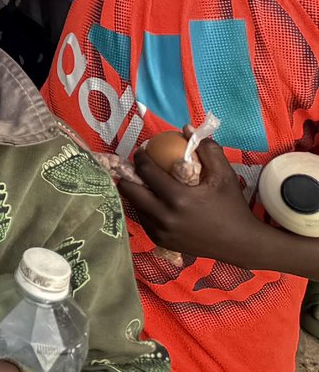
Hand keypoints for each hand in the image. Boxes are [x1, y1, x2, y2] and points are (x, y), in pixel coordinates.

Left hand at [122, 144, 269, 264]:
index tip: (143, 151)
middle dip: (129, 175)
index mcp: (178, 199)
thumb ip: (207, 149)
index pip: (146, 172)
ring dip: (135, 192)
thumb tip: (186, 128)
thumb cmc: (232, 207)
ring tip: (144, 182)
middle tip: (138, 167)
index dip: (140, 157)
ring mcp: (161, 232)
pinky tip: (153, 200)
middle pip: (130, 190)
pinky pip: (143, 219)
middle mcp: (165, 217)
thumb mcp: (225, 175)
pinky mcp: (161, 241)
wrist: (241, 243)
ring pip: (134, 205)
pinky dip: (144, 208)